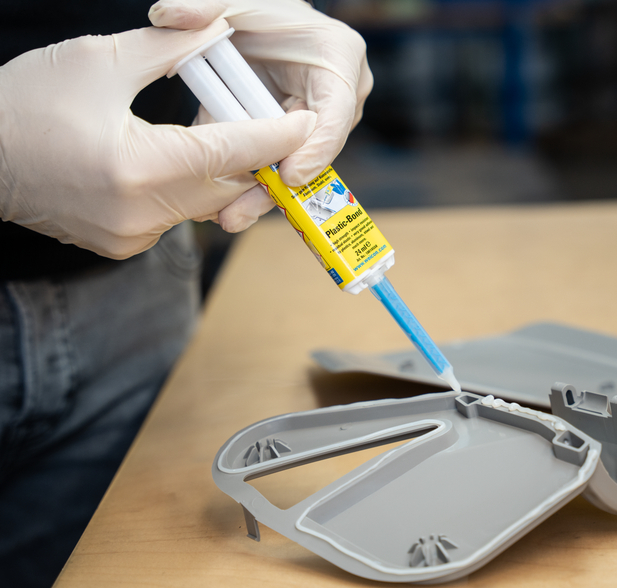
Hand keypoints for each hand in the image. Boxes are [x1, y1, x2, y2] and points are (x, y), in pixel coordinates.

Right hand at [0, 19, 316, 258]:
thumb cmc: (25, 103)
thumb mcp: (100, 60)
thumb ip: (171, 48)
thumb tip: (220, 31)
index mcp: (141, 166)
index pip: (233, 151)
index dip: (276, 134)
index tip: (306, 122)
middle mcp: (143, 213)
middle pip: (227, 184)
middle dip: (255, 155)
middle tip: (273, 124)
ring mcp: (132, 236)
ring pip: (205, 203)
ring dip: (223, 172)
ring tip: (233, 137)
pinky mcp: (123, 245)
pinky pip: (177, 217)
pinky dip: (190, 189)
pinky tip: (186, 162)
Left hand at [149, 0, 373, 187]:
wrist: (255, 25)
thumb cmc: (258, 12)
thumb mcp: (235, 3)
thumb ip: (205, 6)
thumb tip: (167, 15)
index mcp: (338, 58)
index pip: (335, 112)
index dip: (316, 149)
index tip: (288, 176)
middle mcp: (335, 97)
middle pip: (313, 150)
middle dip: (280, 185)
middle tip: (247, 208)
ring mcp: (312, 121)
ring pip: (291, 165)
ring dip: (260, 193)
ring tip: (228, 216)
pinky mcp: (285, 137)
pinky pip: (268, 162)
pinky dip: (243, 181)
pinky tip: (218, 204)